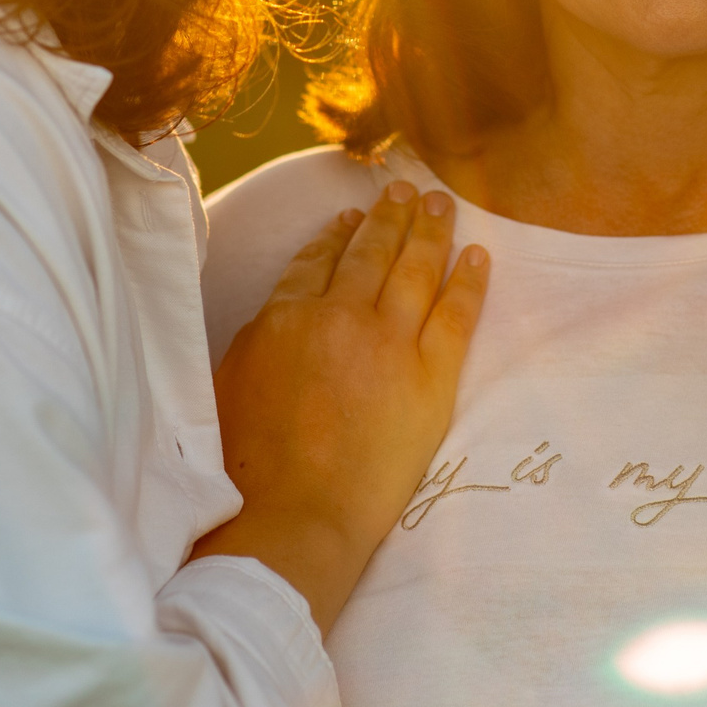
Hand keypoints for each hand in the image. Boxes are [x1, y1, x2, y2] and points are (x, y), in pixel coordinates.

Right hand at [191, 181, 487, 631]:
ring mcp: (390, 342)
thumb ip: (256, 343)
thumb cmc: (248, 469)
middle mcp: (340, 316)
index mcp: (284, 317)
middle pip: (372, 252)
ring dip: (430, 230)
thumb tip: (274, 323)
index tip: (351, 219)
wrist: (295, 516)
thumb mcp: (228, 386)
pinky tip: (479, 255)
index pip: (317, 261)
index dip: (337, 236)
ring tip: (440, 204)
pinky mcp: (432, 376)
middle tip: (405, 190)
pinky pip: (458, 312)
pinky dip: (470, 280)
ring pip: (417, 268)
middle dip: (390, 216)